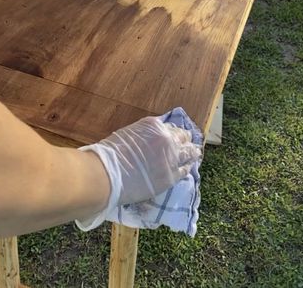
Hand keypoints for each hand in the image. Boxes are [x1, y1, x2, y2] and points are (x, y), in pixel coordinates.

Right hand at [76, 115, 200, 228]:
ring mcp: (171, 158)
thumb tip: (149, 139)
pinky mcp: (171, 176)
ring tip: (196, 153)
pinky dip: (187, 167)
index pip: (171, 126)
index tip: (175, 135)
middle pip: (183, 137)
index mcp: (154, 125)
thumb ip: (144, 134)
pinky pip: (184, 170)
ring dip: (192, 152)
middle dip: (185, 139)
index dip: (173, 132)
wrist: (107, 174)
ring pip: (189, 152)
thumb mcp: (128, 134)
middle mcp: (166, 138)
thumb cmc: (110, 153)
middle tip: (188, 142)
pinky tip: (189, 167)